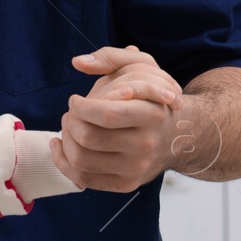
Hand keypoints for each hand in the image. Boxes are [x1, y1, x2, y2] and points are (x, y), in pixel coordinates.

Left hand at [50, 46, 185, 192]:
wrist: (179, 136)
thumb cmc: (151, 97)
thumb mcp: (141, 66)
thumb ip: (110, 56)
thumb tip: (78, 62)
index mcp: (151, 115)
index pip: (105, 114)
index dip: (80, 106)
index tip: (76, 99)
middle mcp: (145, 145)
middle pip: (88, 137)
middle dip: (70, 121)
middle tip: (72, 112)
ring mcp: (136, 168)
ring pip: (81, 159)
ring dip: (65, 139)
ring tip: (69, 125)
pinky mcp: (126, 183)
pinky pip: (83, 179)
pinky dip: (63, 161)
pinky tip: (60, 143)